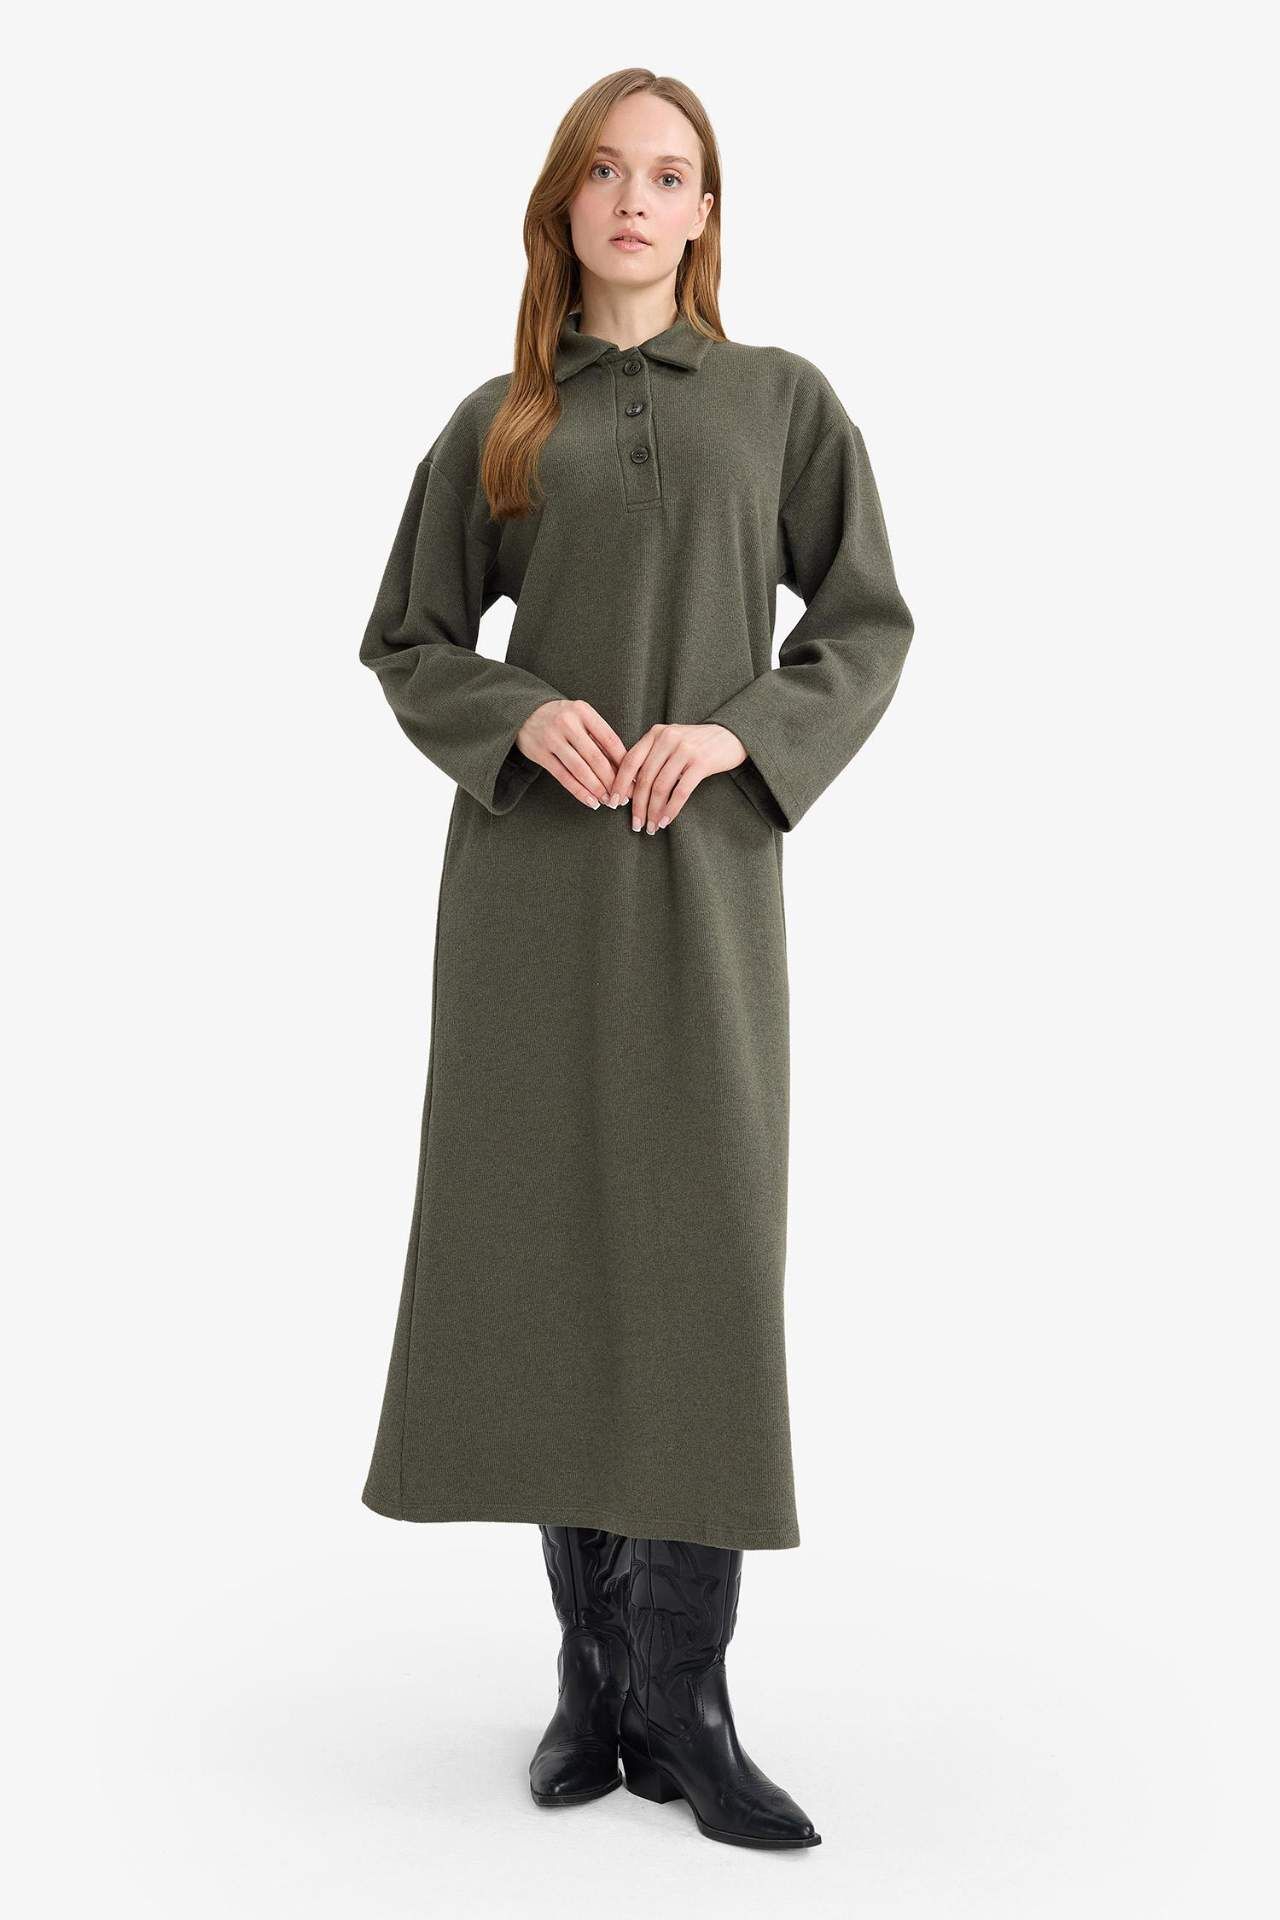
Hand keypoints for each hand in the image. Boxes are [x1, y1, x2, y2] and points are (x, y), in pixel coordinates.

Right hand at [517, 698, 626, 808]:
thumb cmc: (562, 718)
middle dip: (613, 781)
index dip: (624, 763)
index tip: (634, 779)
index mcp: (583, 711)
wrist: (524, 713)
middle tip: (624, 797)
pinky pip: (563, 777)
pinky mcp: (540, 753)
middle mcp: (567, 723)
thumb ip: (599, 737)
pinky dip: (579, 792)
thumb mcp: (581, 717)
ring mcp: (552, 738)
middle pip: (596, 758)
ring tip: (609, 801)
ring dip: (597, 789)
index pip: (610, 740)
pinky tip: (591, 801)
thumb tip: (624, 767)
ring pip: (580, 769)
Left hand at [609, 723, 746, 833]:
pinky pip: (680, 791)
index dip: (620, 784)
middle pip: (644, 778)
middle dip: (638, 805)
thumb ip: (652, 757)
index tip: (614, 803)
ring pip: (660, 787)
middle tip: (636, 824)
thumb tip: (630, 788)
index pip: (630, 760)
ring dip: (654, 811)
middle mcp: (668, 738)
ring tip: (652, 827)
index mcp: (656, 733)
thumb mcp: (671, 742)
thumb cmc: (697, 744)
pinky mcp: (701, 762)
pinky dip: (671, 809)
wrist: (732, 735)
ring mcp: (685, 750)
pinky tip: (666, 821)